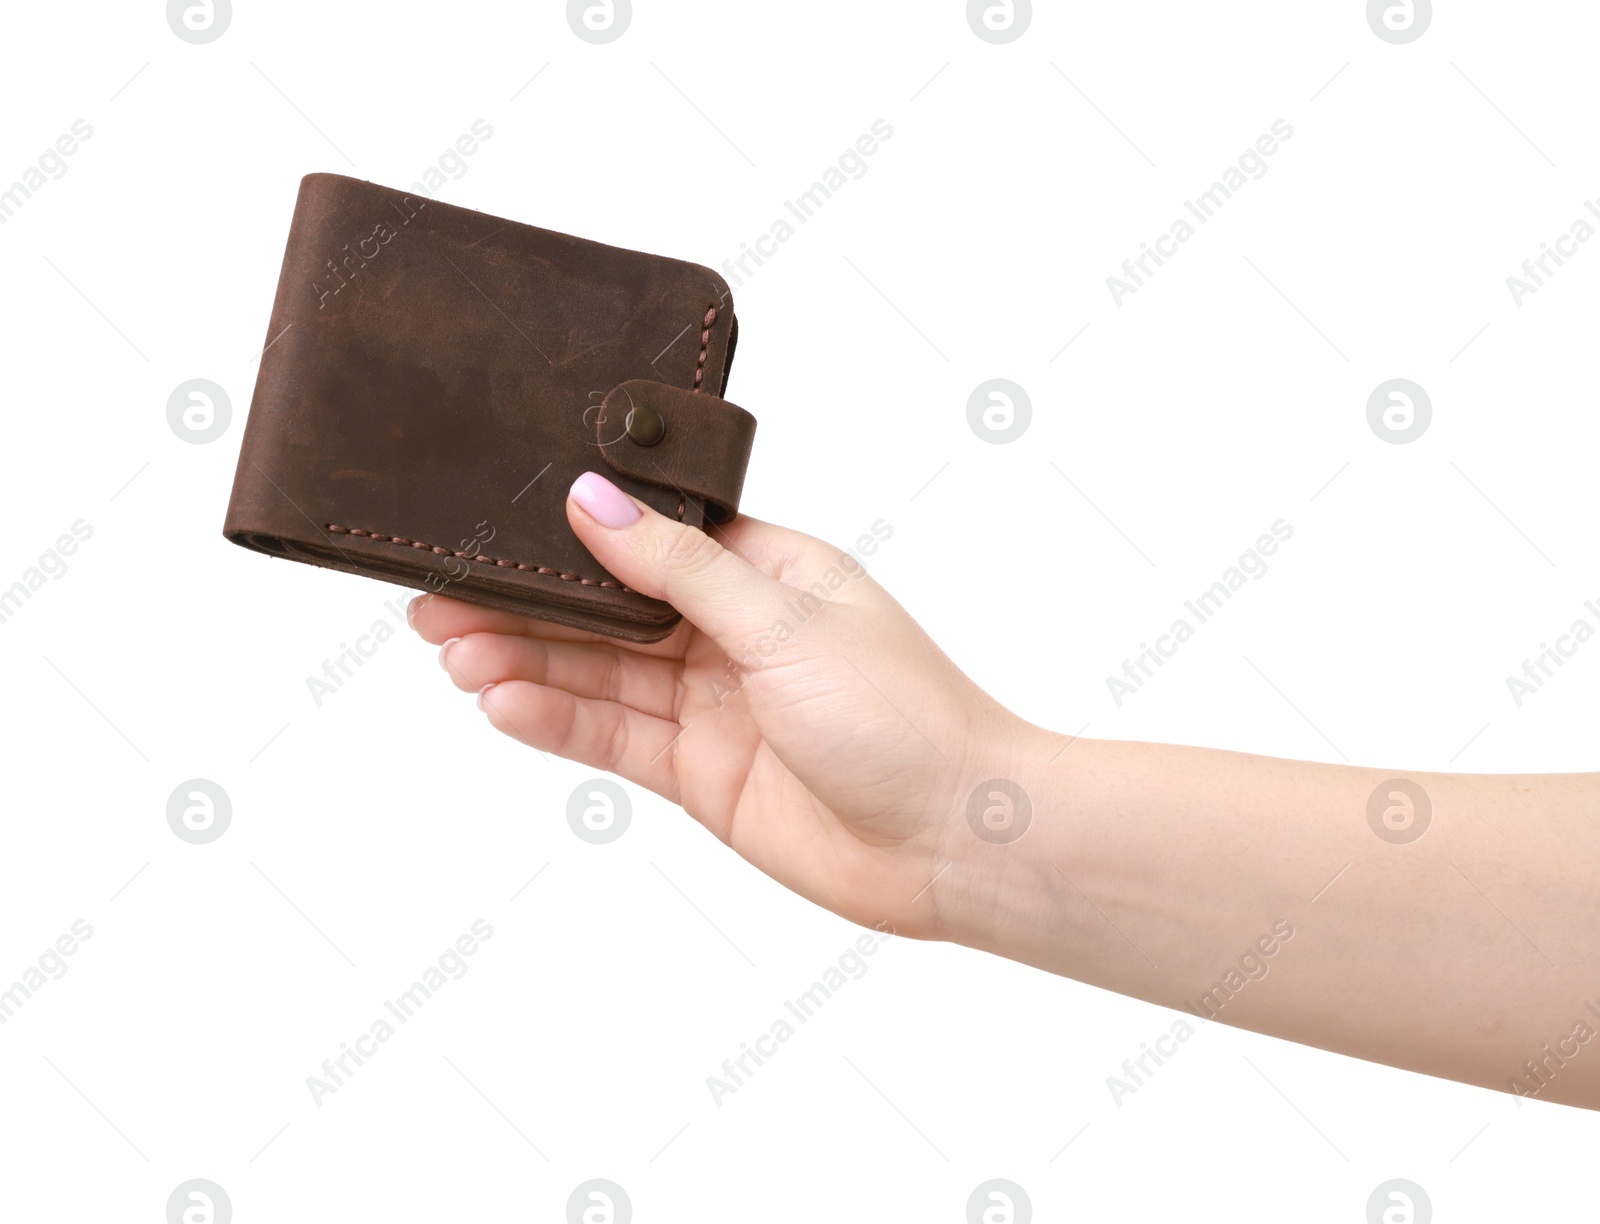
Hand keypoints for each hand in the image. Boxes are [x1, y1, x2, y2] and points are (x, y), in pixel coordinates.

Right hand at [409, 472, 1037, 938]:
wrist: (955, 840)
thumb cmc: (903, 714)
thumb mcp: (784, 621)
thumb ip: (679, 569)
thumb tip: (594, 501)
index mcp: (767, 571)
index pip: (649, 539)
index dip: (571, 536)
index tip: (492, 527)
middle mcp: (734, 634)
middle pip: (609, 612)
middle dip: (525, 605)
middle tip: (436, 600)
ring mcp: (714, 706)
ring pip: (600, 677)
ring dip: (526, 663)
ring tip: (451, 651)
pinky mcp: (701, 775)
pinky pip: (614, 740)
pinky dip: (557, 722)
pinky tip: (501, 703)